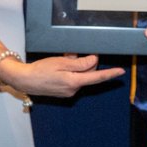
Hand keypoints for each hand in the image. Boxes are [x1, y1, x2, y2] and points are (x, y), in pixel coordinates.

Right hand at [1, 54, 124, 97]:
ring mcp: (68, 92)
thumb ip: (80, 63)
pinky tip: (58, 68)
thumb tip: (94, 61)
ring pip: (81, 75)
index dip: (110, 74)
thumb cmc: (41, 70)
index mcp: (74, 82)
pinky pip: (73, 79)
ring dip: (76, 66)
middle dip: (85, 62)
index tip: (121, 71)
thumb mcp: (61, 62)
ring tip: (61, 61)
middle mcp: (73, 89)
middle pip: (89, 73)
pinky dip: (70, 71)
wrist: (25, 80)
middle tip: (71, 54)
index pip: (97, 77)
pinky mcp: (64, 91)